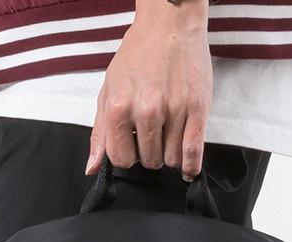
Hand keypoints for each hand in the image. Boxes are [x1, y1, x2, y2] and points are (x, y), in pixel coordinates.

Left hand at [87, 0, 212, 180]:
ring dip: (170, 154)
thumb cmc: (137, 55)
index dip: (128, 155)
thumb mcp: (108, 90)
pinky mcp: (198, 108)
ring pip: (171, 160)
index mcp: (119, 107)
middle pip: (149, 161)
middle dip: (150, 153)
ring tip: (169, 134)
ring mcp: (174, 110)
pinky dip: (190, 166)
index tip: (134, 144)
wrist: (169, 24)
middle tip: (154, 133)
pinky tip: (187, 167)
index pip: (121, 158)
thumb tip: (93, 168)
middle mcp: (146, 110)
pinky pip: (193, 153)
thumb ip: (100, 132)